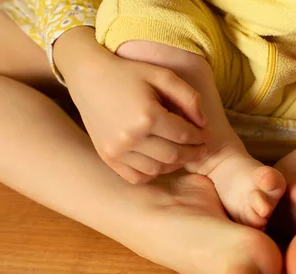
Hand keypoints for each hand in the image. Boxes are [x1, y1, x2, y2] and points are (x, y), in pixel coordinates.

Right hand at [54, 28, 207, 183]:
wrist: (88, 76)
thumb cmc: (129, 73)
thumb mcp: (163, 75)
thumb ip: (189, 97)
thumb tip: (204, 123)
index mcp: (148, 116)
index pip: (185, 135)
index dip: (200, 137)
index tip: (206, 135)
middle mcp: (131, 137)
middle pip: (174, 155)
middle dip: (193, 153)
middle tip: (201, 149)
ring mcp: (117, 150)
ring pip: (157, 169)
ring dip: (174, 164)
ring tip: (182, 154)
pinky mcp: (108, 157)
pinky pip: (137, 177)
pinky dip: (152, 172)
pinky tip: (160, 161)